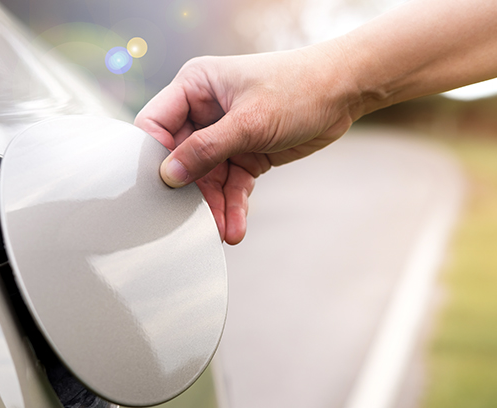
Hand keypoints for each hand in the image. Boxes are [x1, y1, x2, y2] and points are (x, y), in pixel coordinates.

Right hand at [135, 40, 359, 243]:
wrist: (344, 93)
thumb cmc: (298, 88)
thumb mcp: (249, 121)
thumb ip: (207, 149)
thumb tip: (169, 175)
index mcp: (195, 86)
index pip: (155, 124)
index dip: (152, 157)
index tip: (156, 190)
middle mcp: (204, 110)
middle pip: (181, 158)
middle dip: (190, 192)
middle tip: (192, 221)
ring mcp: (224, 134)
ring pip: (207, 178)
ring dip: (214, 206)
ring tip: (222, 232)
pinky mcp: (245, 153)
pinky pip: (230, 185)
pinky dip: (233, 205)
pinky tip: (236, 227)